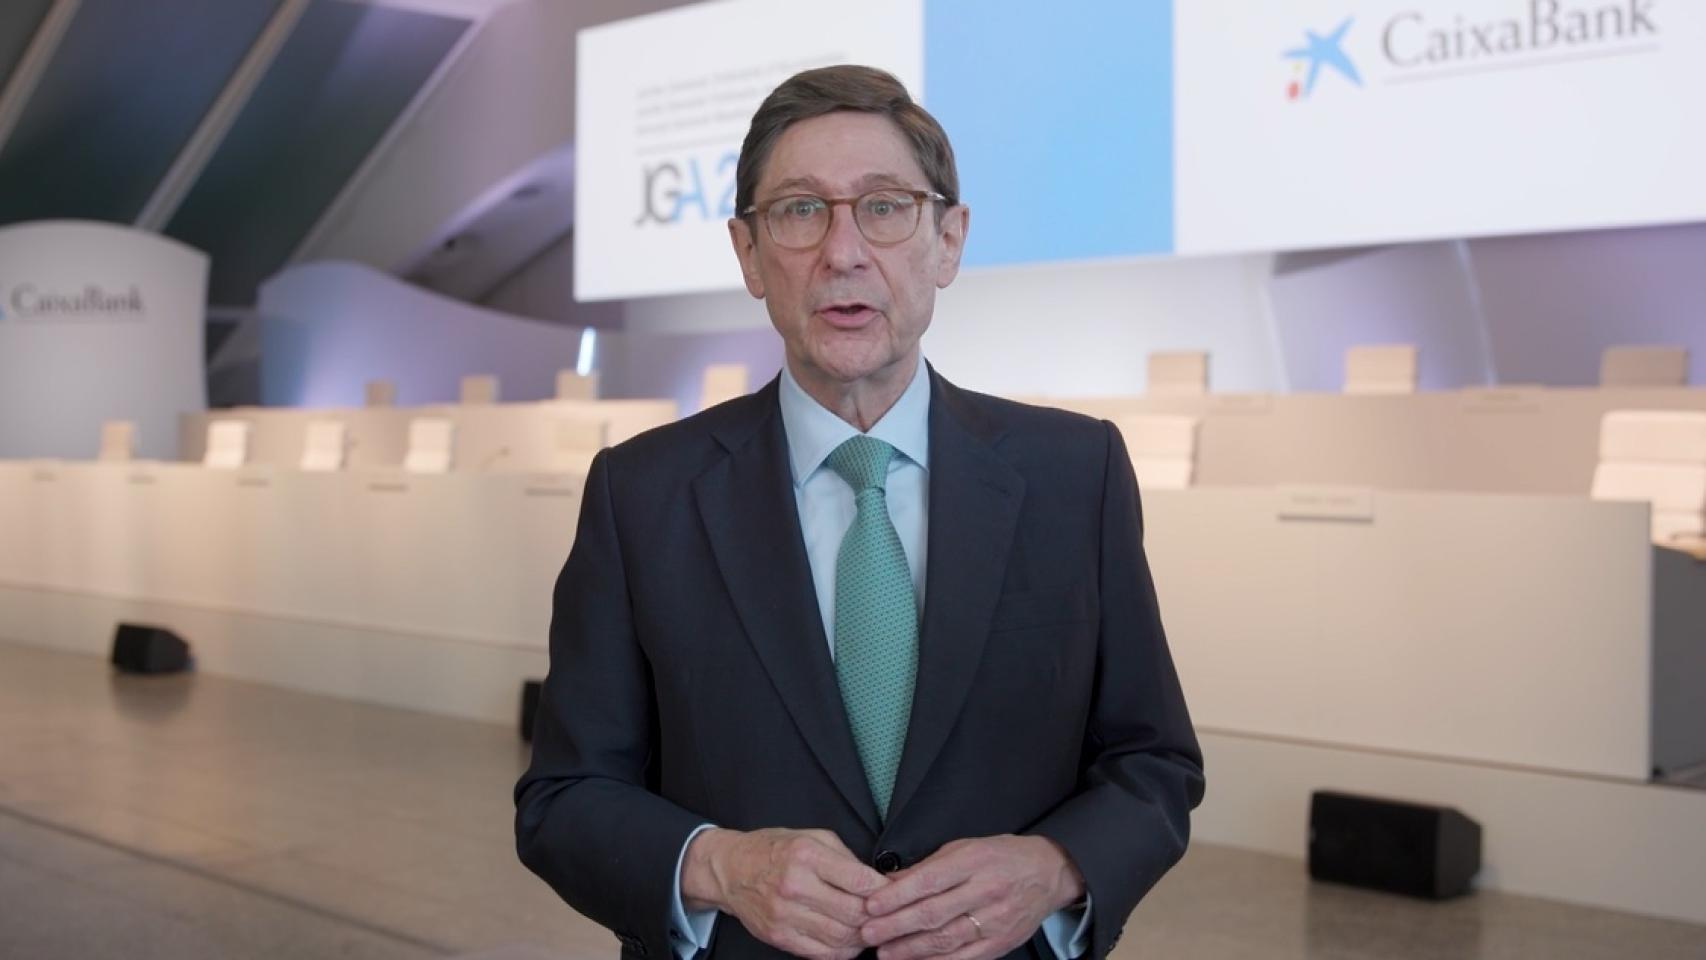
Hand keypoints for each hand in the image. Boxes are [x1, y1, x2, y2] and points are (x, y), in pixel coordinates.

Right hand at [682, 827, 888, 959]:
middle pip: (854, 913)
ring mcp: (785, 915)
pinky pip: (821, 953)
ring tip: (869, 929)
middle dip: (876, 916)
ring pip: (841, 938)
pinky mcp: (779, 936)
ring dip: (862, 937)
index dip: (883, 889)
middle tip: (886, 914)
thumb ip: (845, 858)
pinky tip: (848, 942)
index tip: (891, 892)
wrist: (730, 869)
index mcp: (806, 856)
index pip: (859, 880)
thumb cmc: (773, 850)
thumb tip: (876, 882)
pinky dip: (842, 952)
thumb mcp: (812, 837)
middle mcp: (795, 886)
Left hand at [860, 836, 1084, 959]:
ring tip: (885, 953)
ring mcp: (995, 920)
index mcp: (973, 861)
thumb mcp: (963, 848)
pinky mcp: (1001, 942)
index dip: (897, 896)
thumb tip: (889, 881)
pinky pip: (964, 957)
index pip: (928, 881)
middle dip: (896, 926)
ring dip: (911, 949)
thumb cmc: (1000, 856)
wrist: (1048, 873)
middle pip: (933, 913)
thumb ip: (927, 867)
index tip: (871, 906)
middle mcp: (985, 890)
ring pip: (946, 939)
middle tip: (868, 934)